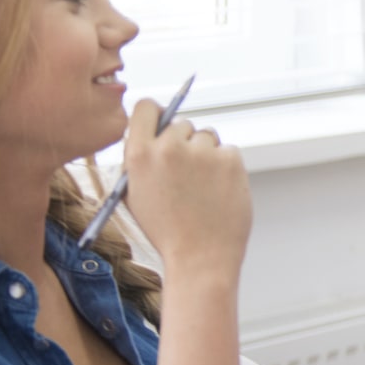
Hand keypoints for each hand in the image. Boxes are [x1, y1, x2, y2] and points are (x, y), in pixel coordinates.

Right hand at [119, 99, 249, 276]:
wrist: (199, 257)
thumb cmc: (166, 231)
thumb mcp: (135, 194)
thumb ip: (140, 161)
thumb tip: (151, 136)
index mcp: (139, 154)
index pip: (146, 107)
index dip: (156, 114)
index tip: (163, 123)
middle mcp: (170, 147)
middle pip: (181, 123)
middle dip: (184, 142)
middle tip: (187, 171)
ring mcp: (202, 152)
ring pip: (207, 136)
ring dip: (207, 153)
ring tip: (203, 186)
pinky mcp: (230, 160)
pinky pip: (228, 151)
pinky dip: (226, 166)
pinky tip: (219, 190)